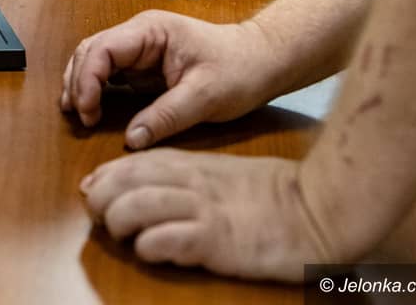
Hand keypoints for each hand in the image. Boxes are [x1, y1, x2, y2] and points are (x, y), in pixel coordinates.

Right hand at [61, 11, 276, 144]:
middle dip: (78, 82)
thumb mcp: (206, 96)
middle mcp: (139, 34)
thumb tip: (130, 141)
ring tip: (78, 114)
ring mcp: (139, 48)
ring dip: (81, 83)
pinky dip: (95, 88)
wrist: (264, 60)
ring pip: (94, 59)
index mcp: (151, 30)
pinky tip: (92, 108)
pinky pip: (108, 72)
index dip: (87, 79)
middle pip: (90, 51)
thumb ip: (166, 116)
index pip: (103, 49)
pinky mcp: (142, 64)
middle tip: (80, 118)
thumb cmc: (240, 70)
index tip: (88, 113)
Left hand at [80, 149, 332, 280]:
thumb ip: (184, 177)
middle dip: (101, 198)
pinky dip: (147, 247)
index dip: (105, 176)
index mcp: (192, 164)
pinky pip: (165, 239)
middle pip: (124, 181)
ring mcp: (203, 210)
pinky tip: (151, 252)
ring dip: (117, 222)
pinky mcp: (216, 240)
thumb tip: (142, 185)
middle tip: (101, 217)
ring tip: (123, 237)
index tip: (93, 190)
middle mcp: (191, 182)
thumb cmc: (274, 196)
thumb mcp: (223, 175)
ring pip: (136, 206)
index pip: (131, 163)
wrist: (323, 207)